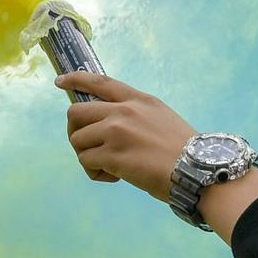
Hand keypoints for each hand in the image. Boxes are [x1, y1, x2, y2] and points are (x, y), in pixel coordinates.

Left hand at [57, 72, 197, 198]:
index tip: (60, 82)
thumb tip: (111, 126)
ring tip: (107, 168)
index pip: (100, 82)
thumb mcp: (161, 118)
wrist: (197, 169)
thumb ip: (136, 115)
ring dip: (87, 156)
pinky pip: (86, 162)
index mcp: (137, 100)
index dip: (76, 79)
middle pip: (76, 112)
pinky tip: (114, 178)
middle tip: (88, 148)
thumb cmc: (184, 151)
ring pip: (78, 140)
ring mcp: (116, 132)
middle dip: (75, 132)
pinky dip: (95, 173)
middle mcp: (123, 111)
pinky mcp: (112, 155)